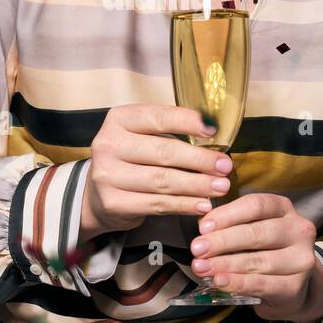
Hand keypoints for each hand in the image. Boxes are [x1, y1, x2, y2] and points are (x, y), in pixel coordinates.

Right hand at [79, 103, 233, 238]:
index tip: (214, 131)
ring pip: (162, 181)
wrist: (97, 194)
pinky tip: (202, 204)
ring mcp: (107, 175)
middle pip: (163, 152)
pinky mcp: (113, 202)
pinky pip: (156, 204)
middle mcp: (108, 144)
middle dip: (200, 160)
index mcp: (119, 119)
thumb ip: (170, 133)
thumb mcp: (142, 136)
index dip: (188, 122)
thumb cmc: (130, 159)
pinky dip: (184, 205)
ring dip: (197, 185)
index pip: (158, 117)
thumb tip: (213, 136)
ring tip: (220, 187)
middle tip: (225, 166)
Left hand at [188, 192, 322, 322]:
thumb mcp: (252, 230)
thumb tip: (203, 228)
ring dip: (225, 264)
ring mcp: (301, 259)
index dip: (227, 215)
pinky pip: (262, 284)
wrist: (291, 286)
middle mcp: (298, 230)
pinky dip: (237, 282)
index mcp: (284, 208)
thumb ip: (231, 225)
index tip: (203, 226)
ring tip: (201, 267)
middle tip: (197, 249)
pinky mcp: (295, 286)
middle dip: (222, 241)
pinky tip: (220, 281)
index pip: (256, 205)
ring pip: (258, 260)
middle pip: (256, 233)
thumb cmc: (266, 251)